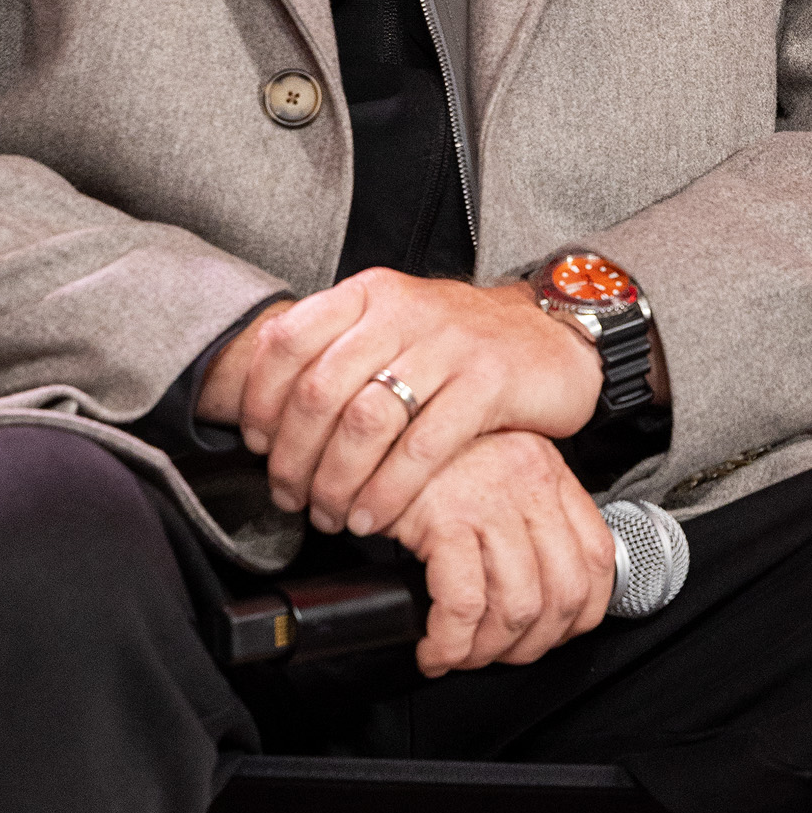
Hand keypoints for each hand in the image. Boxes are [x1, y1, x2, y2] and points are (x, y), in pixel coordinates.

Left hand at [201, 270, 608, 536]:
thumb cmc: (464, 344)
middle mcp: (402, 313)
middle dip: (294, 458)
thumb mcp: (396, 326)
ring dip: (336, 481)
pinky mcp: (488, 383)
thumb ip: (338, 352)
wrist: (552, 334)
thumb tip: (267, 406)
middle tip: (290, 496)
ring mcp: (448, 346)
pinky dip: (388, 491)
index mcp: (369, 295)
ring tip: (330, 513)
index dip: (260, 400)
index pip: (288, 340)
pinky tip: (374, 516)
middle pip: (319, 391)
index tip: (258, 444)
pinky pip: (423, 447)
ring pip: (366, 422)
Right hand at [390, 432, 616, 673]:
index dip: (581, 614)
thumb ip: (520, 516)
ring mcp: (490, 499)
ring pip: (518, 606)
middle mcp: (528, 481)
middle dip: (532, 644)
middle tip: (499, 656)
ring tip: (461, 655)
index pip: (597, 557)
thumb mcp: (488, 471)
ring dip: (488, 650)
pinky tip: (434, 650)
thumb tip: (539, 588)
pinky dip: (450, 642)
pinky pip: (464, 604)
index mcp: (547, 471)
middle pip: (564, 591)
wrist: (369, 424)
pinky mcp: (444, 517)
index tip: (554, 636)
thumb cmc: (420, 454)